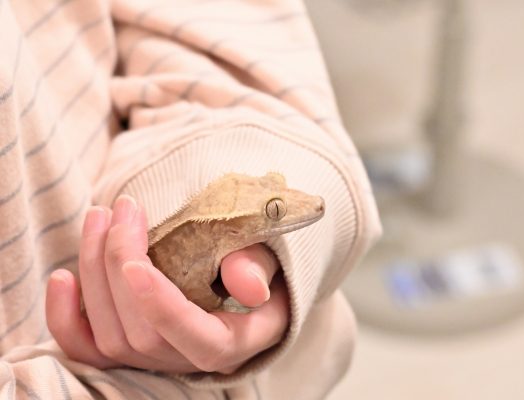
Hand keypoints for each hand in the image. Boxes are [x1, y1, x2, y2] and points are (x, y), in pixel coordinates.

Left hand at [46, 195, 289, 372]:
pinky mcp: (129, 350)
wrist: (241, 282)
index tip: (134, 265)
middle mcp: (190, 361)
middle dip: (121, 265)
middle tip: (122, 209)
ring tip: (100, 217)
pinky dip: (65, 319)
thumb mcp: (271, 260)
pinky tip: (62, 278)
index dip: (162, 307)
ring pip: (110, 337)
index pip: (200, 342)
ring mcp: (155, 360)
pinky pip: (88, 350)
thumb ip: (258, 267)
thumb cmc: (258, 266)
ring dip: (94, 273)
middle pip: (142, 334)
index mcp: (235, 343)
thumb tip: (248, 287)